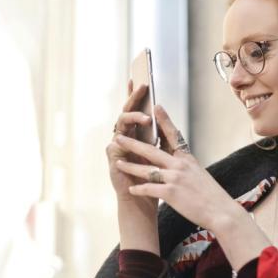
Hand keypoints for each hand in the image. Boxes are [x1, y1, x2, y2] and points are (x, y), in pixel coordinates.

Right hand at [106, 79, 155, 204]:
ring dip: (133, 118)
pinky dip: (123, 141)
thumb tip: (164, 112)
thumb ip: (162, 133)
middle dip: (135, 98)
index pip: (135, 109)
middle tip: (143, 86)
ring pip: (121, 124)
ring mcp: (117, 146)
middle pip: (128, 112)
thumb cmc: (155, 176)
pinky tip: (128, 136)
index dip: (135, 94)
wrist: (146, 199)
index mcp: (137, 133)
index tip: (139, 77)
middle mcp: (125, 137)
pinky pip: (115, 145)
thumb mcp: (162, 151)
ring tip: (146, 118)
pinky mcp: (113, 159)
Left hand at [113, 104, 240, 231]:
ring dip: (130, 167)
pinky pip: (150, 189)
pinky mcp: (171, 193)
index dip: (164, 120)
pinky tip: (131, 189)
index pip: (173, 135)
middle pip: (151, 151)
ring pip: (147, 170)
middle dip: (133, 144)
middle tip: (119, 137)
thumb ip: (186, 166)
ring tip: (118, 163)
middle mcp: (180, 165)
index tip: (156, 106)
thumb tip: (178, 160)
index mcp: (187, 158)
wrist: (221, 211)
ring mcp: (175, 178)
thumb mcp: (199, 173)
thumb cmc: (212, 195)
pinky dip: (139, 189)